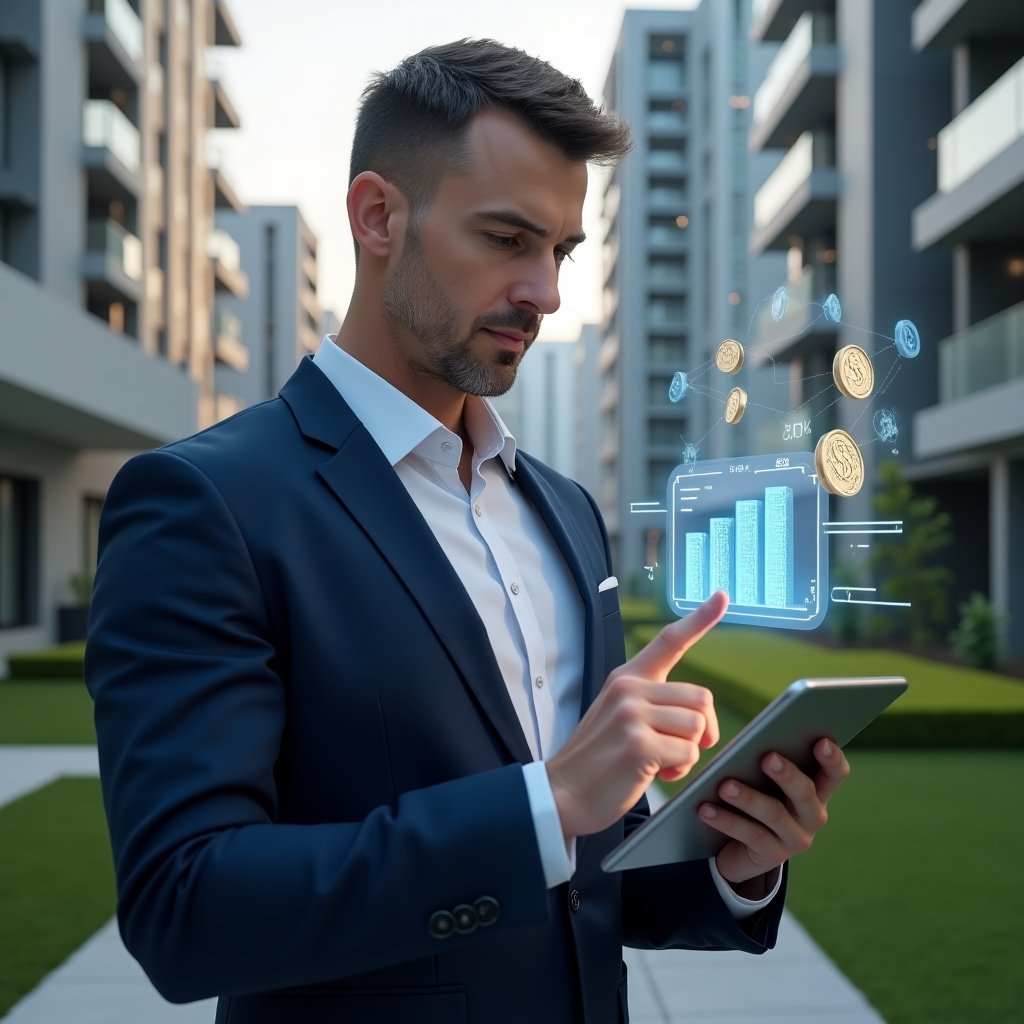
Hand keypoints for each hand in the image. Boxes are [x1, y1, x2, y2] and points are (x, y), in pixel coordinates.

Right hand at [547, 591, 727, 840]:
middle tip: (680, 751)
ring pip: (698, 727)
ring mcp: (632, 714)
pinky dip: (680, 771)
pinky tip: (654, 774)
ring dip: (689, 753)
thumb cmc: (597, 761)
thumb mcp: (618, 716)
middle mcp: (629, 688)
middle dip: (702, 731)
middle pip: (701, 699)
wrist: (562, 793)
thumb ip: (652, 704)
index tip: (722, 597)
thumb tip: (698, 716)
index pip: (669, 641)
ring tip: (660, 763)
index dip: (700, 619)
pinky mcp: (638, 744)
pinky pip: (688, 753)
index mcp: (626, 678)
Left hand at [702, 737, 850, 886]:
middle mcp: (812, 816)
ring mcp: (795, 838)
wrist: (739, 847)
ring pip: (774, 813)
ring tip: (724, 785)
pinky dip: (726, 820)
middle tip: (767, 758)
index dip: (832, 758)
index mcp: (816, 791)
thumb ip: (768, 763)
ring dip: (748, 797)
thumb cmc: (754, 798)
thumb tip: (753, 742)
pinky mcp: (773, 856)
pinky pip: (750, 835)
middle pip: (805, 792)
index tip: (822, 741)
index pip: (835, 774)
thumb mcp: (764, 781)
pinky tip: (705, 809)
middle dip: (787, 774)